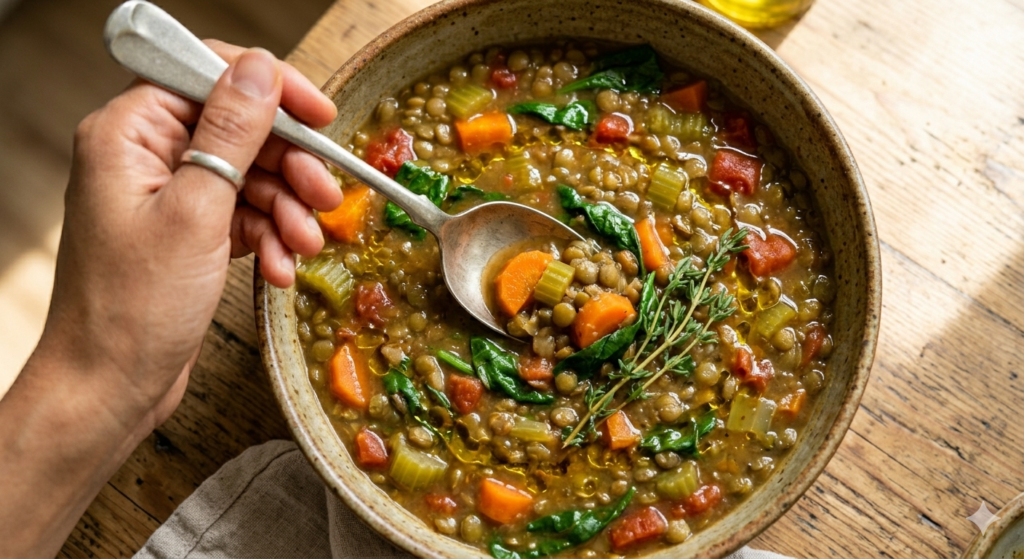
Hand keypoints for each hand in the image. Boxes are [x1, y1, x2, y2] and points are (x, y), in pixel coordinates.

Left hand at [0, 42, 339, 557]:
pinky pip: (245, 215)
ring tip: (305, 246)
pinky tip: (281, 269)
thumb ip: (232, 134)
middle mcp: (146, 156)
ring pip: (250, 175)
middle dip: (289, 165)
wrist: (111, 388)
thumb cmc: (134, 307)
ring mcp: (169, 195)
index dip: (271, 89)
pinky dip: (271, 237)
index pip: (209, 75)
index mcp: (129, 133)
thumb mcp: (196, 212)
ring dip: (287, 209)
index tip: (322, 115)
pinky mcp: (189, 232)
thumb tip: (260, 68)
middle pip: (240, 130)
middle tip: (327, 197)